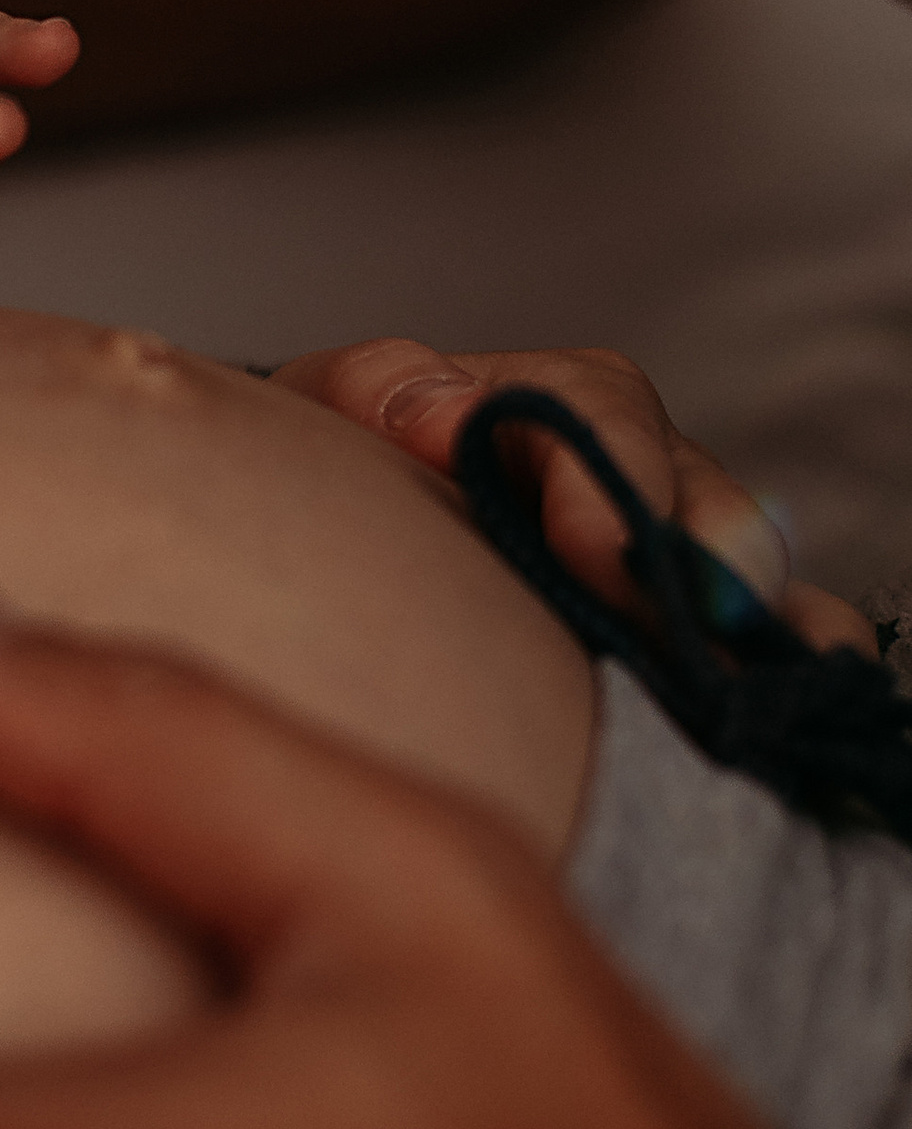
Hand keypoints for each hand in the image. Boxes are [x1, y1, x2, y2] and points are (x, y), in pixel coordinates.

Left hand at [277, 337, 873, 652]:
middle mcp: (658, 472)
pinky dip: (788, 686)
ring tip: (738, 702)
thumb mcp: (340, 403)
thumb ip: (382, 391)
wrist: (352, 520)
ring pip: (764, 590)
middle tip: (676, 648)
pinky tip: (766, 737)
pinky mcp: (707, 638)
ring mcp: (692, 557)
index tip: (587, 561)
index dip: (608, 497)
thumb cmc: (355, 452)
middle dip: (705, 580)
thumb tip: (448, 416)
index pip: (615, 433)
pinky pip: (785, 653)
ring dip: (760, 645)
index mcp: (577, 401)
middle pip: (716, 518)